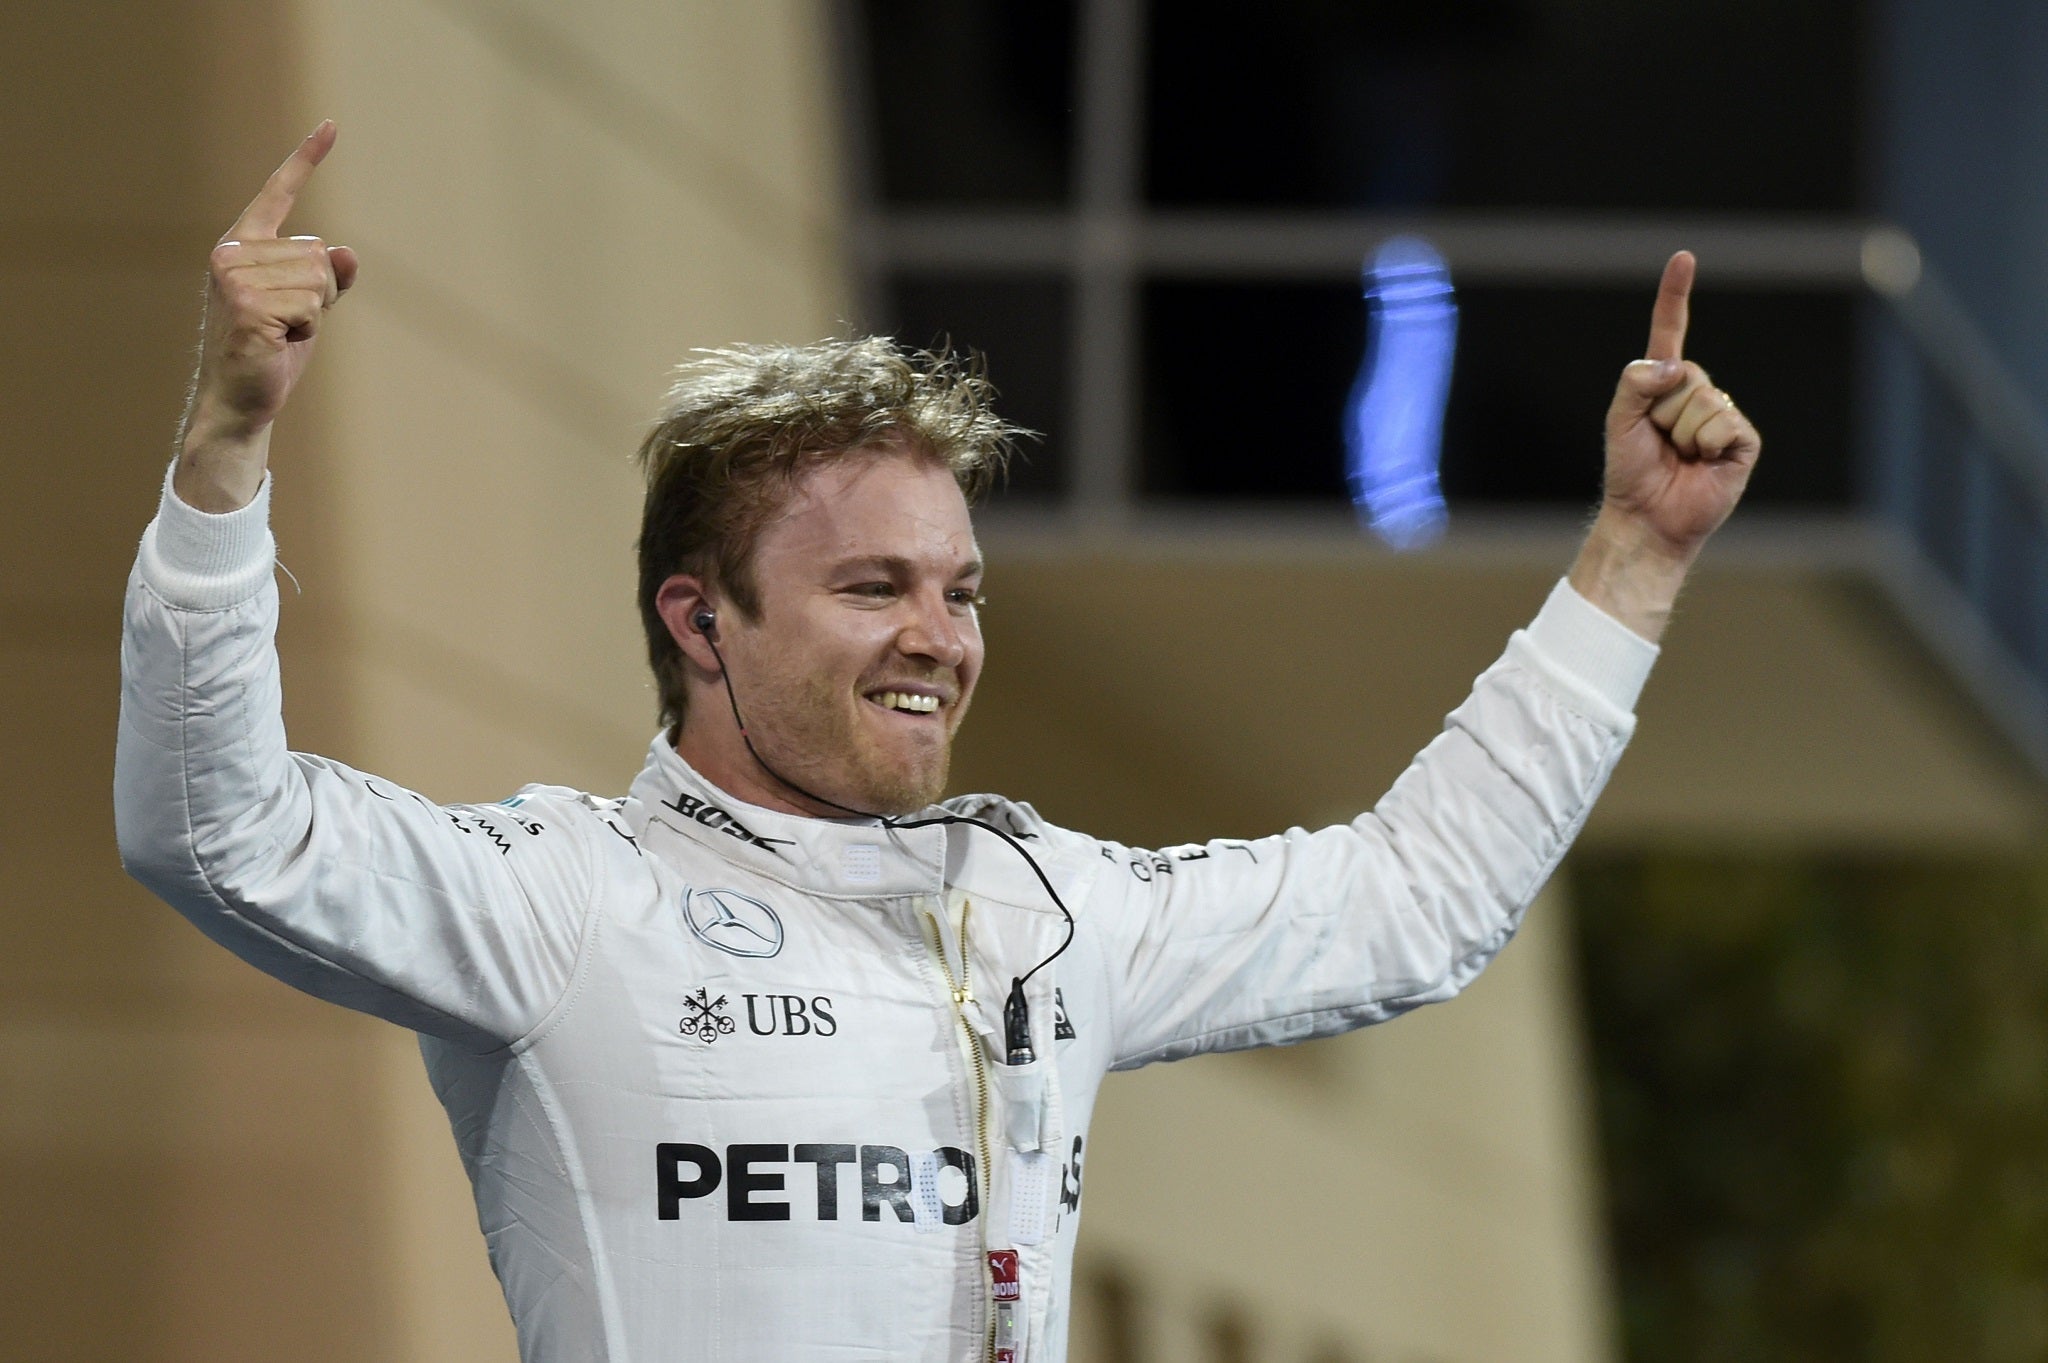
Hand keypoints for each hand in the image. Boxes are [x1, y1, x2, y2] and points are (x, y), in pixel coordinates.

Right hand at [175, 122, 357, 510]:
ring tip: (280, 333)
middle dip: (319, 294)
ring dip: (313, 314)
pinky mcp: (248, 306)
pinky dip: (307, 330)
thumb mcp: (308, 307)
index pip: (278, 194)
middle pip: (318, 254)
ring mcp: (235, 278)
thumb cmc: (272, 351)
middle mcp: (231, 253)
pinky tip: (279, 343)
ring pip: (319, 280)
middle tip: (286, 323)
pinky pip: (311, 307)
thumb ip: (329, 277)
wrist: (240, 400)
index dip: (305, 159)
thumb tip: (345, 250)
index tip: (331, 124)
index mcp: (243, 246)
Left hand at [1600, 251, 1760, 552]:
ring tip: (1678, 456)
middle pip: (1685, 374)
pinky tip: (1703, 463)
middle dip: (1662, 411)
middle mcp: (1697, 392)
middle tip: (1659, 441)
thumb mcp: (1618, 420)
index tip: (1683, 258)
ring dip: (1682, 433)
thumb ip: (1636, 383)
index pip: (1672, 330)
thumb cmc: (1630, 470)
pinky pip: (1723, 424)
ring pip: (1702, 401)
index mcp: (1665, 382)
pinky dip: (1706, 445)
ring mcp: (1722, 414)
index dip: (1676, 295)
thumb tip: (1675, 366)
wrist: (1648, 516)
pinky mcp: (1742, 440)